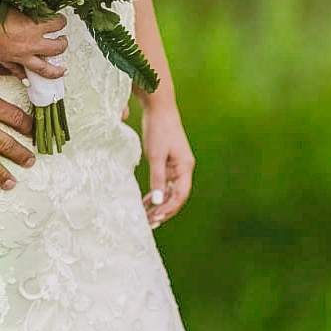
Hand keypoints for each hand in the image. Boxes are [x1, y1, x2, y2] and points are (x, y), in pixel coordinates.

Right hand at [0, 5, 67, 79]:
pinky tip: (30, 80)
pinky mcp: (7, 63)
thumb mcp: (7, 6)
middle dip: (63, 43)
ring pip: (45, 68)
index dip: (61, 21)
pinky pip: (20, 73)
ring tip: (62, 69)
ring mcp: (19, 55)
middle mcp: (29, 42)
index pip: (57, 23)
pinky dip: (26, 77)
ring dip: (56, 69)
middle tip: (62, 40)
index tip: (59, 20)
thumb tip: (32, 12)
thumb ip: (23, 12)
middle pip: (57, 47)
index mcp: (31, 24)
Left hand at [139, 96, 193, 226]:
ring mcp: (176, 165)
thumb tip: (158, 202)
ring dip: (158, 204)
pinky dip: (155, 193)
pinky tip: (145, 202)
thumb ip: (157, 179)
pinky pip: (163, 183)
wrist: (159, 107)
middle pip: (176, 196)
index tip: (155, 219)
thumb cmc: (158, 129)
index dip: (169, 209)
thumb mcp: (156, 155)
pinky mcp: (167, 162)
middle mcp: (183, 168)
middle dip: (163, 210)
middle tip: (148, 223)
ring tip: (145, 217)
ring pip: (169, 191)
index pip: (180, 195)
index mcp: (185, 167)